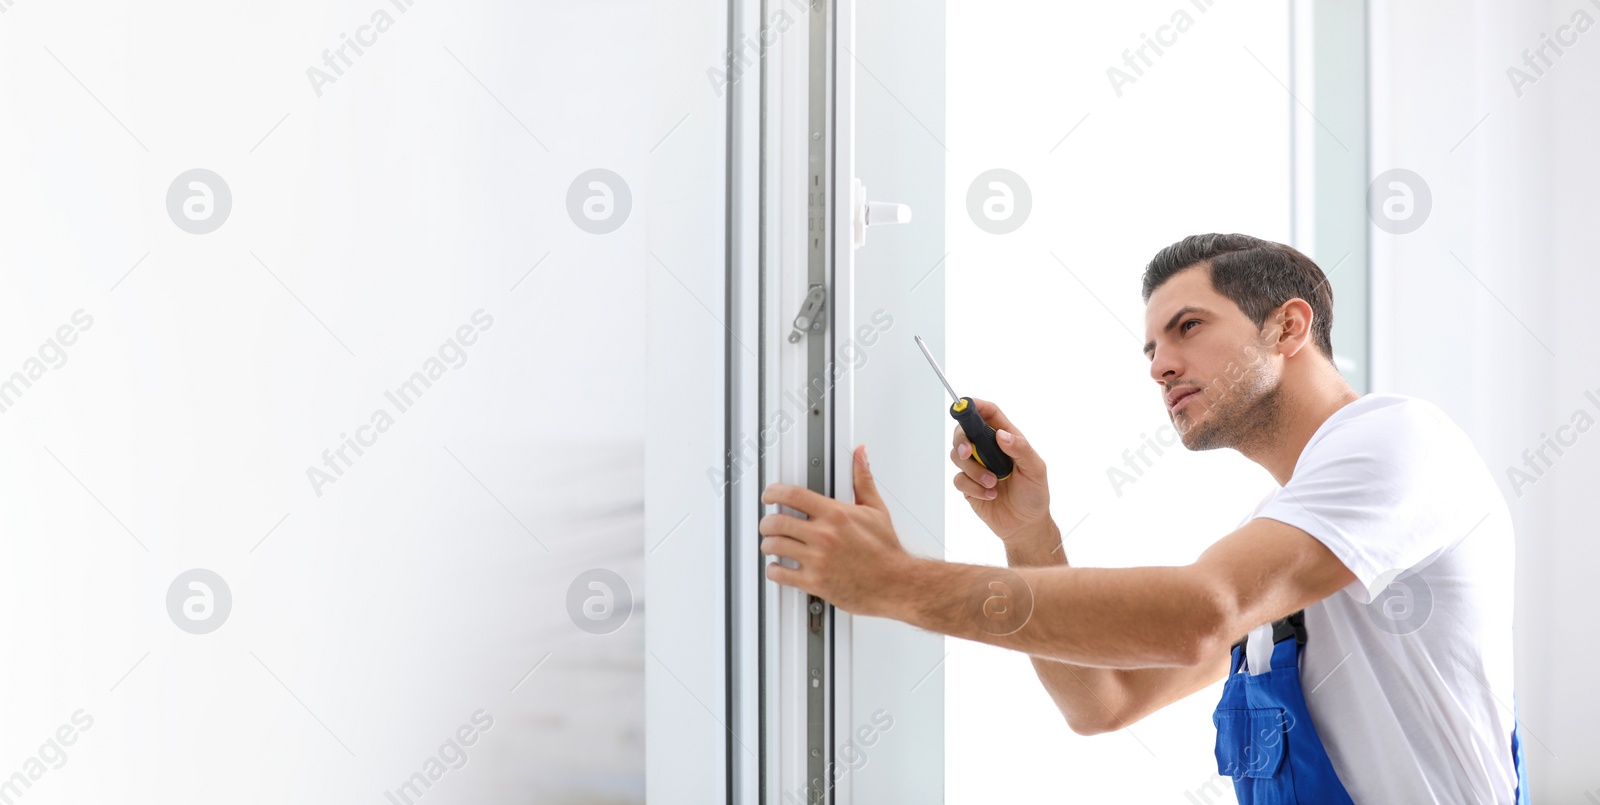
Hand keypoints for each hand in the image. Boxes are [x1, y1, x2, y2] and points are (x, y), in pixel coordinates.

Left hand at [757, 445, 912, 617]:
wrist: (895, 583)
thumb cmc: (886, 551)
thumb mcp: (876, 509)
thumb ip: (862, 480)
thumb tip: (861, 456)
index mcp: (836, 515)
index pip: (793, 495)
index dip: (774, 492)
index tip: (770, 495)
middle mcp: (824, 536)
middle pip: (777, 521)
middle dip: (768, 522)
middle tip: (769, 524)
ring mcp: (817, 560)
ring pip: (774, 546)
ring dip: (768, 544)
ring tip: (772, 544)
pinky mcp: (815, 582)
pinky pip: (781, 574)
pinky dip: (774, 570)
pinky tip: (779, 567)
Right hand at [950, 398, 1050, 541]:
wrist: (1025, 525)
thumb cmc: (1034, 494)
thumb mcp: (1035, 469)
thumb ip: (1020, 449)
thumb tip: (1001, 435)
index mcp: (1006, 438)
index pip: (988, 413)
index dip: (975, 406)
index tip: (965, 405)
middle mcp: (988, 449)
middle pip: (964, 432)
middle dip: (961, 440)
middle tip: (967, 452)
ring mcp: (976, 466)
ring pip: (957, 456)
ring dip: (973, 470)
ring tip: (993, 483)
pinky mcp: (968, 485)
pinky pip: (959, 479)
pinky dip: (974, 487)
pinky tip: (990, 495)